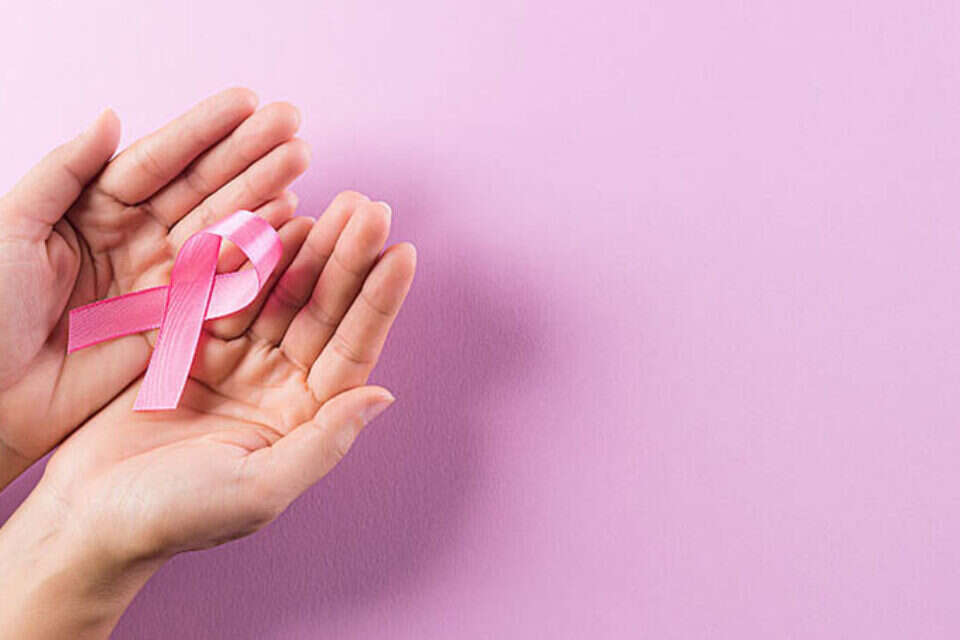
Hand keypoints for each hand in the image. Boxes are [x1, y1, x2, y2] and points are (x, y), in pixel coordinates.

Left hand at [0, 88, 308, 486]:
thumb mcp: (14, 225)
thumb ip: (64, 171)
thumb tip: (111, 117)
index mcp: (93, 207)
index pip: (158, 159)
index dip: (203, 129)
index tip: (248, 102)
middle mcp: (134, 237)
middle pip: (200, 187)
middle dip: (247, 154)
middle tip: (292, 124)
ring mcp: (159, 278)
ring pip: (220, 228)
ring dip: (261, 193)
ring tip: (299, 161)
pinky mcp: (176, 320)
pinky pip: (223, 282)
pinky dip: (256, 254)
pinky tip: (287, 220)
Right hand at [38, 191, 414, 559]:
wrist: (87, 514)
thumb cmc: (174, 515)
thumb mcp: (258, 488)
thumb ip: (323, 442)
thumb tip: (383, 394)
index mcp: (304, 418)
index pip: (351, 351)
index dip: (378, 303)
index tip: (403, 253)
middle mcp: (280, 384)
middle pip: (323, 312)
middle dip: (348, 260)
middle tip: (372, 208)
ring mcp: (239, 360)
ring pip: (281, 292)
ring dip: (308, 248)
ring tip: (336, 204)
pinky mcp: (194, 342)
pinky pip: (227, 288)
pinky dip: (249, 255)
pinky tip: (276, 219)